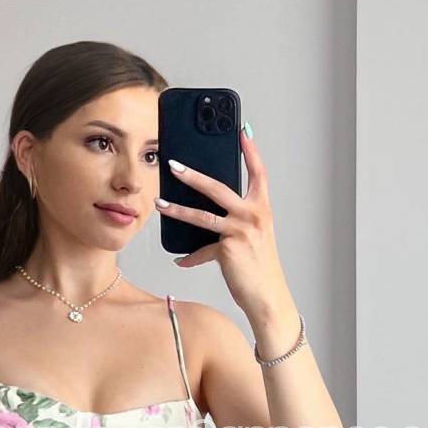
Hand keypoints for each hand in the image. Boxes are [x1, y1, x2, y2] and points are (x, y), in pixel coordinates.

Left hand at [157, 127, 290, 319]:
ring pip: (202, 215)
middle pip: (218, 187)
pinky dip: (190, 258)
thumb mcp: (254, 237)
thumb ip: (236, 221)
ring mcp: (241, 231)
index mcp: (262, 209)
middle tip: (173, 164)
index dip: (251, 151)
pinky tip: (180, 260)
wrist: (267, 296)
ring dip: (177, 209)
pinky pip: (201, 251)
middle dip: (193, 175)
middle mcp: (253, 216)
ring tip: (160, 204)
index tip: (243, 131)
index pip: (258, 173)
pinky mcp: (228, 250)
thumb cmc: (260, 267)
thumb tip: (208, 215)